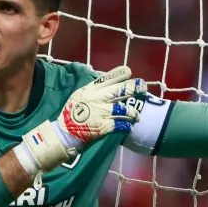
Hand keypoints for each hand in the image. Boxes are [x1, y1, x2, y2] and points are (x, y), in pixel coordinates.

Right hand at [14, 66, 146, 175]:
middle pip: (121, 90)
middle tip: (143, 88)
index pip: (108, 78)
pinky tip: (129, 126)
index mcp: (90, 90)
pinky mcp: (104, 127)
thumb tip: (105, 82)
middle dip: (134, 88)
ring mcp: (101, 113)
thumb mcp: (78, 96)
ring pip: (124, 109)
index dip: (121, 74)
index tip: (129, 73)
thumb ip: (92, 89)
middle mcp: (97, 99)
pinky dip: (126, 125)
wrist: (64, 134)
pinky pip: (121, 125)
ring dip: (133, 112)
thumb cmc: (71, 114)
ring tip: (136, 115)